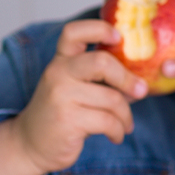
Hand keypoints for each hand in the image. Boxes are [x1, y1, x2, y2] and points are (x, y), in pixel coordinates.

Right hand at [14, 19, 146, 174]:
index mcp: (62, 61)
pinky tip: (116, 135)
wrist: (32, 144)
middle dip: (128, 79)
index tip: (119, 38)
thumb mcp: (76, 87)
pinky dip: (119, 130)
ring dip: (126, 115)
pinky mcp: (67, 120)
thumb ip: (102, 78)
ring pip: (111, 99)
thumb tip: (142, 80)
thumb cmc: (64, 112)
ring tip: (126, 124)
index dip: (100, 29)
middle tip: (141, 91)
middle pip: (101, 62)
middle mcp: (58, 73)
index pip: (74, 32)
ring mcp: (60, 96)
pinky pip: (108, 121)